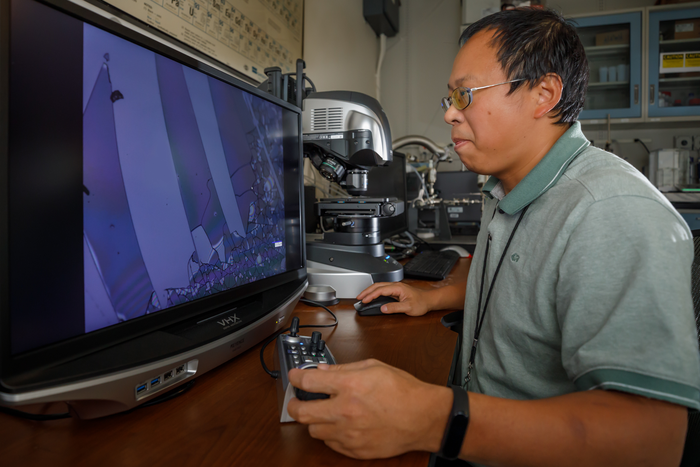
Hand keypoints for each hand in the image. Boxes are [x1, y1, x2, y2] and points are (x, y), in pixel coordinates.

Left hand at [287, 359, 451, 458]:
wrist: (423, 417)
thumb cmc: (403, 391)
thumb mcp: (374, 367)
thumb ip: (344, 368)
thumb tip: (323, 371)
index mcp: (350, 385)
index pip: (308, 382)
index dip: (295, 377)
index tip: (294, 376)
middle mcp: (345, 410)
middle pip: (301, 412)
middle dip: (293, 405)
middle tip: (296, 401)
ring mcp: (349, 433)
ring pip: (313, 431)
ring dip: (314, 420)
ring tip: (323, 413)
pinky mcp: (355, 450)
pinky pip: (330, 444)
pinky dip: (330, 434)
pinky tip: (339, 425)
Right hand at [356, 282, 432, 315]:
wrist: (429, 300)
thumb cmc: (421, 302)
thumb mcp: (408, 307)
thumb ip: (394, 308)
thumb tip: (383, 308)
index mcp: (398, 287)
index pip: (380, 290)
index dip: (371, 295)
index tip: (364, 300)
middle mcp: (396, 286)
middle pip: (377, 286)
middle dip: (367, 291)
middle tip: (359, 297)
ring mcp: (396, 288)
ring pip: (379, 287)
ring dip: (370, 291)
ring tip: (363, 296)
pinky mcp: (396, 291)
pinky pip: (383, 290)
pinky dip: (375, 292)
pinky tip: (372, 296)